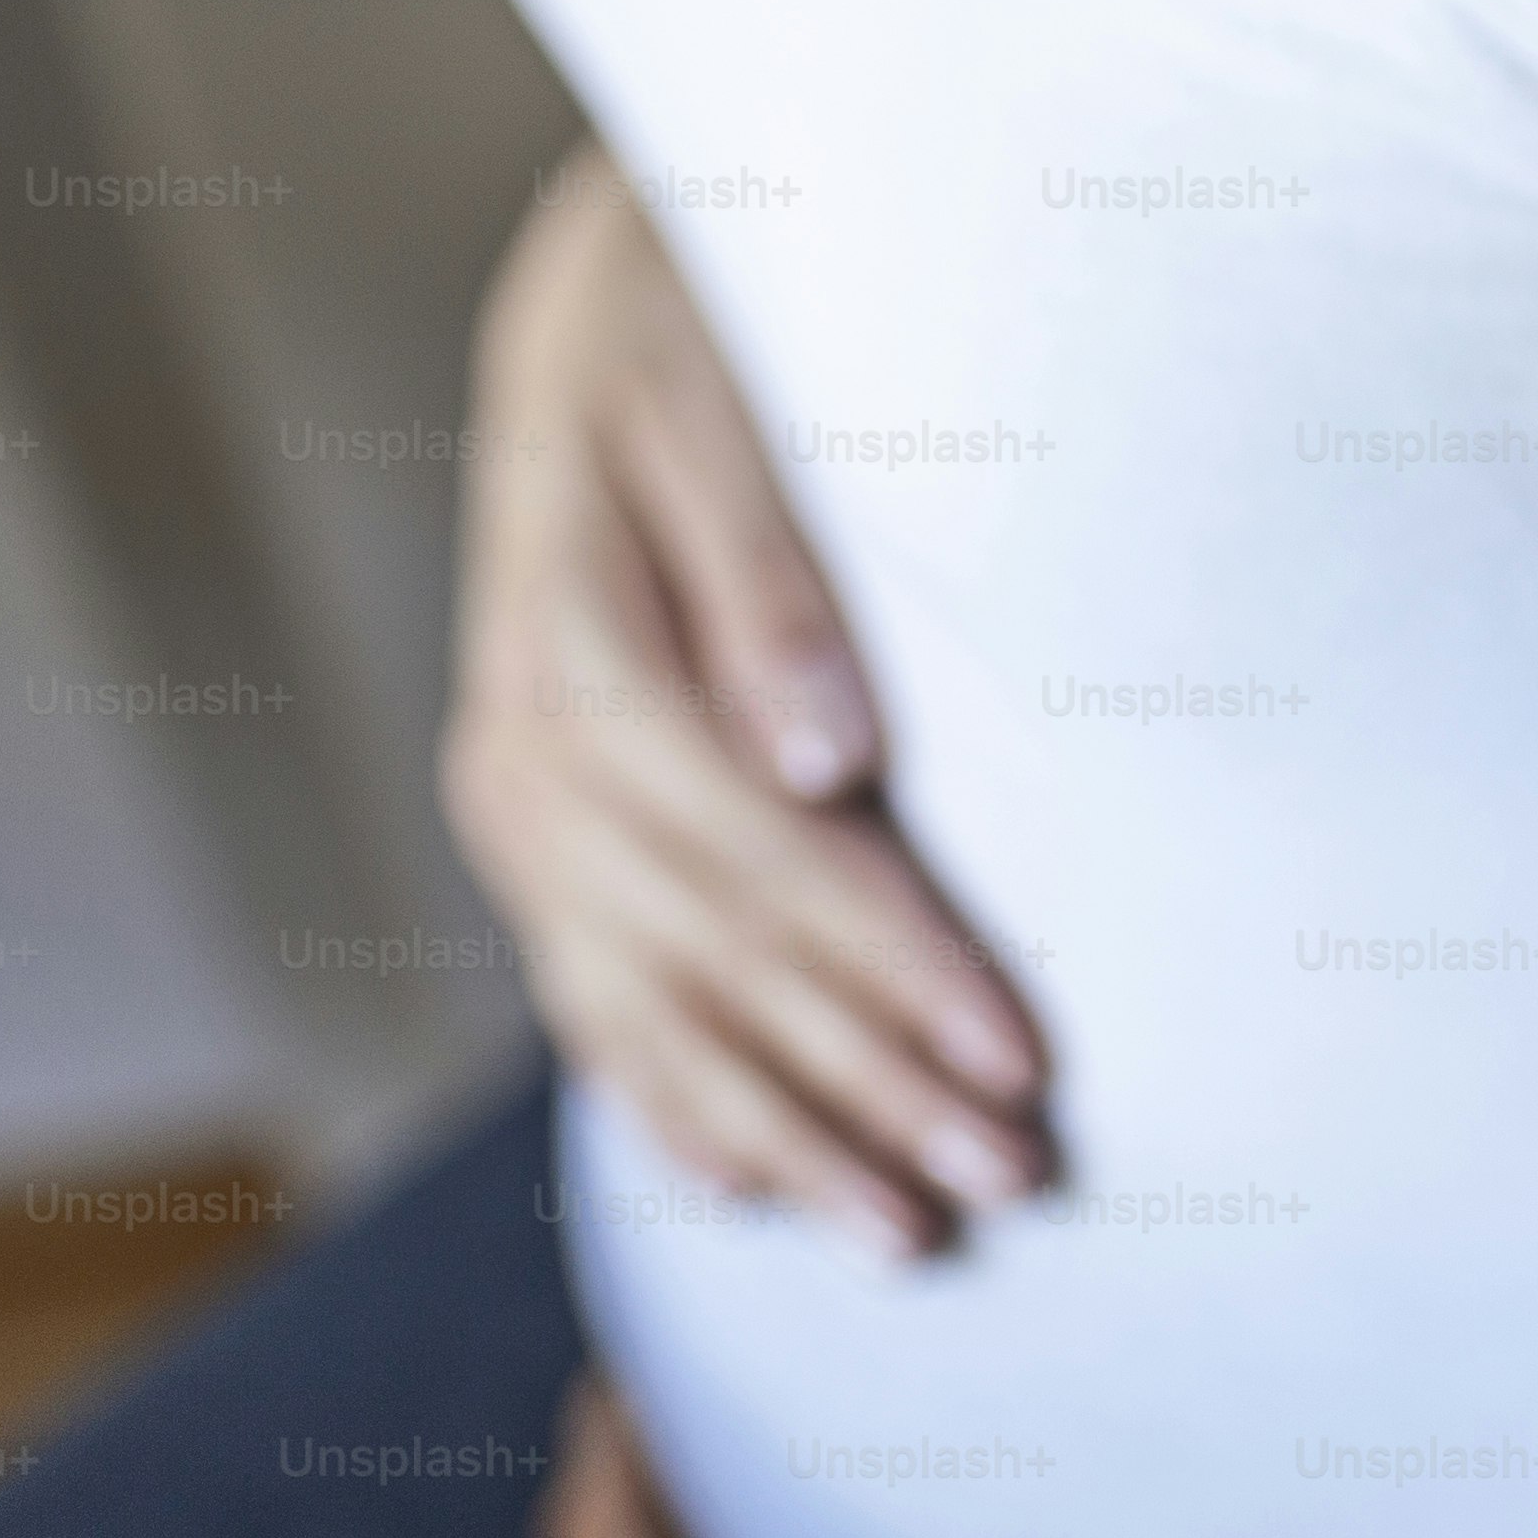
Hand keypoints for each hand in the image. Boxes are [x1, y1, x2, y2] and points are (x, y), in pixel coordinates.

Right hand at [442, 147, 1049, 1256]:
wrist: (610, 299)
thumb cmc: (709, 331)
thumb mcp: (734, 403)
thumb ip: (773, 581)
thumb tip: (824, 760)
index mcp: (580, 650)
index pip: (760, 852)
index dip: (891, 965)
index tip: (1020, 1056)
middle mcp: (524, 752)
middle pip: (712, 958)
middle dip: (866, 1086)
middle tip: (1011, 1183)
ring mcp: (518, 806)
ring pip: (649, 1013)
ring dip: (785, 1137)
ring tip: (916, 1237)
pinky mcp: (538, 833)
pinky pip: (590, 998)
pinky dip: (668, 1103)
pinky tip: (743, 1190)